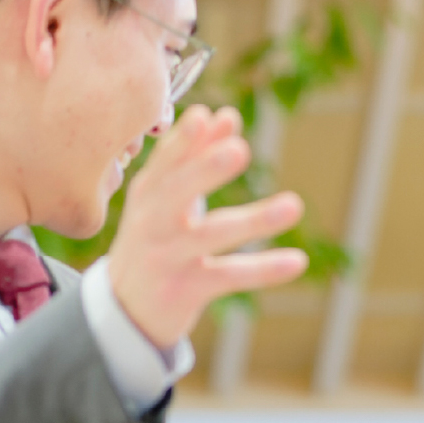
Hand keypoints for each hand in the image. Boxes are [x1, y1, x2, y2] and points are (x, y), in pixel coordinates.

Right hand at [106, 104, 306, 349]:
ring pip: (212, 234)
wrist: (125, 308)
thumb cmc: (155, 239)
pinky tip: (297, 261)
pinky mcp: (186, 290)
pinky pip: (230, 276)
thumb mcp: (166, 199)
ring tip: (295, 205)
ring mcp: (168, 257)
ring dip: (255, 220)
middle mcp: (153, 223)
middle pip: (177, 192)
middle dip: (206, 170)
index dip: (184, 140)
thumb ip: (195, 156)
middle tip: (239, 151)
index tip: (205, 116)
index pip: (165, 162)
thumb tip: (226, 115)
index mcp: (148, 193)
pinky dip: (264, 269)